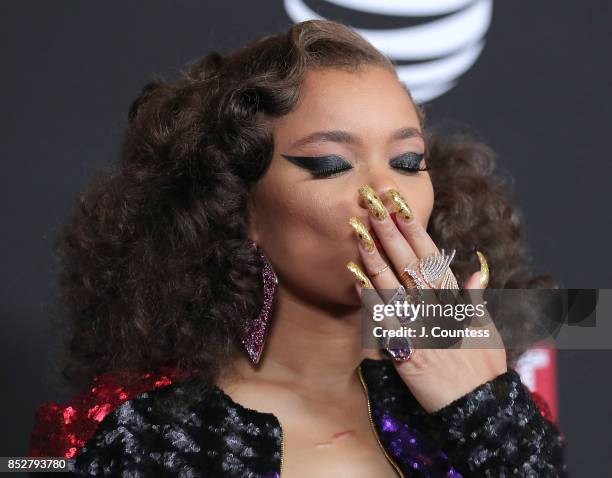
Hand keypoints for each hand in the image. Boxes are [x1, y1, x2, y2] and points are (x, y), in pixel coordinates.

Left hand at [347, 184, 506, 412]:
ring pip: (394, 285)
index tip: (400, 205)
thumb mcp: (486, 326)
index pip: (432, 256)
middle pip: (410, 263)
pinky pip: (385, 321)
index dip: (414, 230)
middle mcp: (437, 308)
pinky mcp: (407, 350)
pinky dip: (371, 299)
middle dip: (390, 233)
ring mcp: (421, 327)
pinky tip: (355, 279)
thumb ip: (476, 295)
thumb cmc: (483, 367)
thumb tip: (476, 268)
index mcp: (455, 300)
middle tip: (373, 206)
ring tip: (359, 233)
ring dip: (375, 258)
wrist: (478, 406)